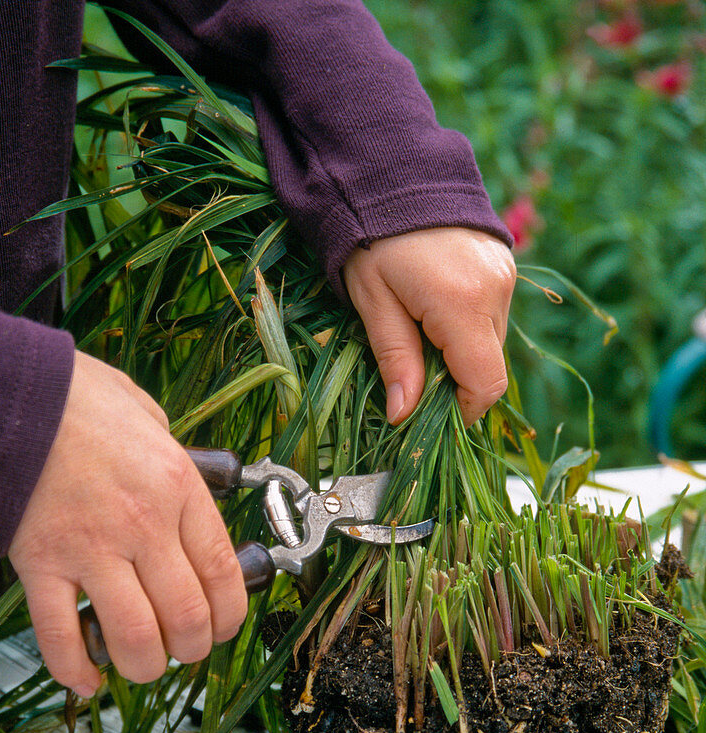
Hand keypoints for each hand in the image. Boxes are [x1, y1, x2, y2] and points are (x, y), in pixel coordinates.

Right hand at [8, 351, 246, 694]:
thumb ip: (173, 458)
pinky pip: (59, 635)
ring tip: (141, 663)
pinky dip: (73, 670)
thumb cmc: (77, 399)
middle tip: (183, 650)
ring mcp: (90, 547)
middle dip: (191, 649)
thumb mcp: (149, 415)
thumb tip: (188, 485)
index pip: (222, 572)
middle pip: (186, 616)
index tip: (223, 628)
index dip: (230, 616)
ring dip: (144, 665)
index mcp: (177, 487)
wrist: (8, 395)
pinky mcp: (40, 563)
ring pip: (134, 637)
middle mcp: (142, 523)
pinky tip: (85, 680)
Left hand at [342, 227, 515, 425]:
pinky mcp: (504, 265)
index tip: (430, 418)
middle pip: (489, 366)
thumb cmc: (371, 237)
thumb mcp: (373, 303)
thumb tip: (403, 416)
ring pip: (492, 342)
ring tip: (418, 335)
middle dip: (455, 383)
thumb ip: (395, 360)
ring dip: (460, 354)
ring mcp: (505, 275)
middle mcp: (495, 290)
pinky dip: (467, 329)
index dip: (462, 412)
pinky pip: (492, 316)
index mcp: (462, 302)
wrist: (392, 170)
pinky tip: (434, 312)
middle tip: (413, 377)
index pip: (484, 383)